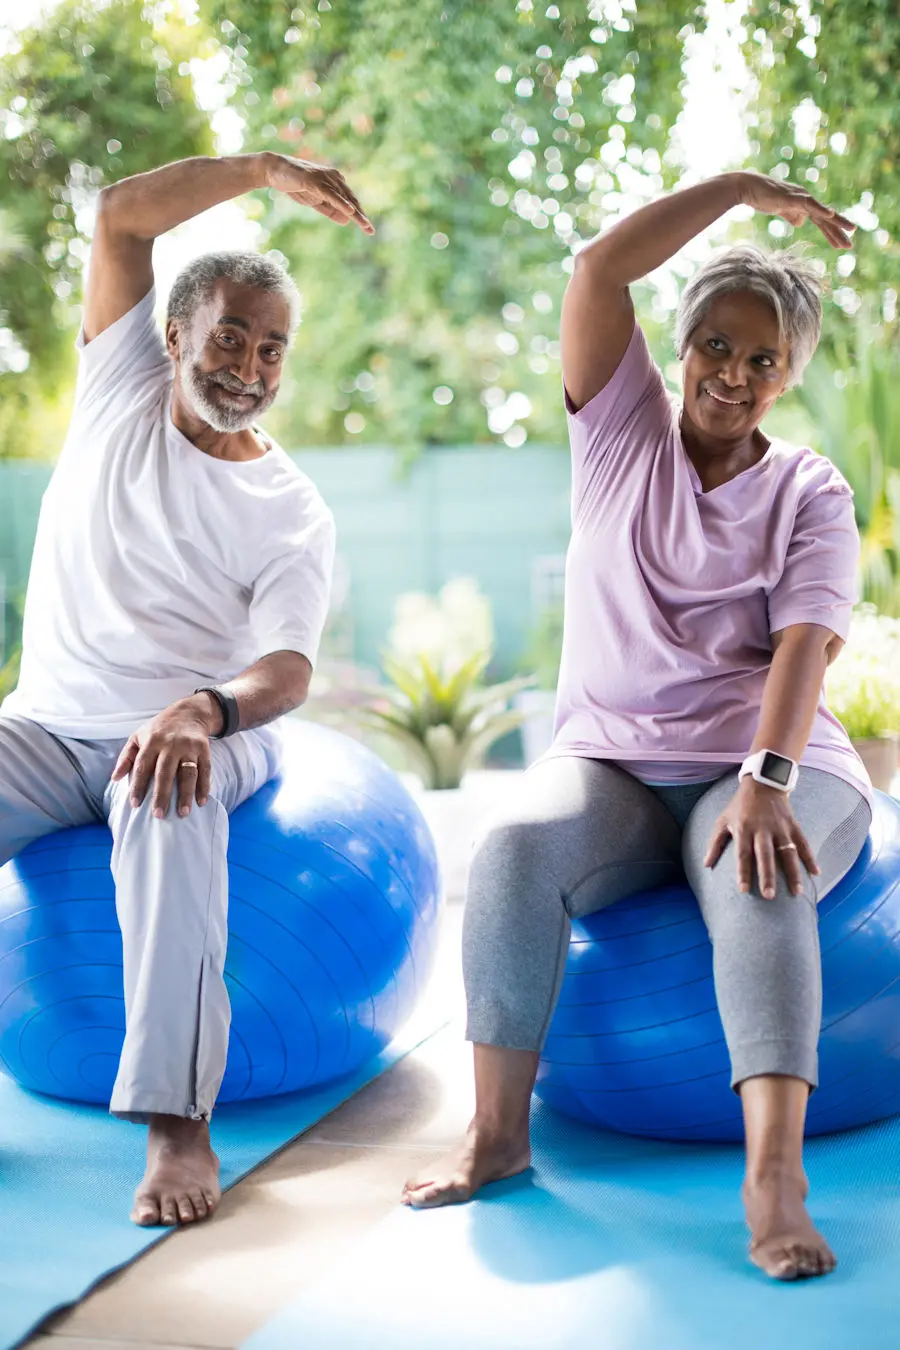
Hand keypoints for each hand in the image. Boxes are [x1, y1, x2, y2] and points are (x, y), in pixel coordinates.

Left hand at [111, 696, 218, 818]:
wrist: (189, 712)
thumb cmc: (159, 729)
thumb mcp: (138, 736)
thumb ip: (126, 757)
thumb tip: (115, 778)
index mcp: (152, 741)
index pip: (142, 766)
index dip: (138, 785)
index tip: (135, 804)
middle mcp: (171, 744)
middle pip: (165, 772)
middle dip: (162, 794)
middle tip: (159, 815)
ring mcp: (189, 747)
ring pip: (187, 773)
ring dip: (186, 794)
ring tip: (183, 813)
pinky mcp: (204, 749)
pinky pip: (205, 770)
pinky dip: (204, 786)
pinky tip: (201, 801)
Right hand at [263, 152, 374, 232]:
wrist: (275, 171)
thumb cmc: (296, 185)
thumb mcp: (315, 201)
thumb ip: (330, 210)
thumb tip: (347, 220)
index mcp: (335, 183)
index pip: (350, 201)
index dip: (359, 215)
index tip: (368, 229)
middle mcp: (334, 178)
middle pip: (351, 200)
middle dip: (361, 216)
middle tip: (370, 231)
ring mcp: (325, 178)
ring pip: (343, 198)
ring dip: (355, 212)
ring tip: (364, 224)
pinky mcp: (315, 181)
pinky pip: (331, 194)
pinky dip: (341, 203)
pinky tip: (350, 211)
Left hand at [703, 777, 820, 898]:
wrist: (763, 783)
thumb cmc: (739, 806)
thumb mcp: (723, 820)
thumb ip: (714, 842)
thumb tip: (706, 864)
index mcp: (744, 828)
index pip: (743, 854)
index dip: (743, 872)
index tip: (743, 890)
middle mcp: (763, 829)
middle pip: (765, 855)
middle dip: (767, 876)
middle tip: (769, 895)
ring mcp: (780, 827)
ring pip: (788, 852)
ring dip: (793, 873)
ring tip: (797, 892)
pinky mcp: (793, 825)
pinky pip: (804, 843)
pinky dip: (810, 858)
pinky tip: (816, 873)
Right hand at [735, 171, 854, 248]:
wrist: (748, 188)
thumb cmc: (761, 198)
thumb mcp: (780, 210)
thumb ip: (791, 215)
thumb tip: (801, 222)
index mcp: (803, 204)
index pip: (821, 221)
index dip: (831, 232)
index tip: (841, 244)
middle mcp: (806, 199)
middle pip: (826, 218)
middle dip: (838, 231)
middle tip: (850, 245)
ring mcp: (801, 197)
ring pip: (822, 212)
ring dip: (837, 222)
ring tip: (851, 230)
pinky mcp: (793, 197)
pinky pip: (810, 205)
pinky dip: (821, 210)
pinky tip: (831, 215)